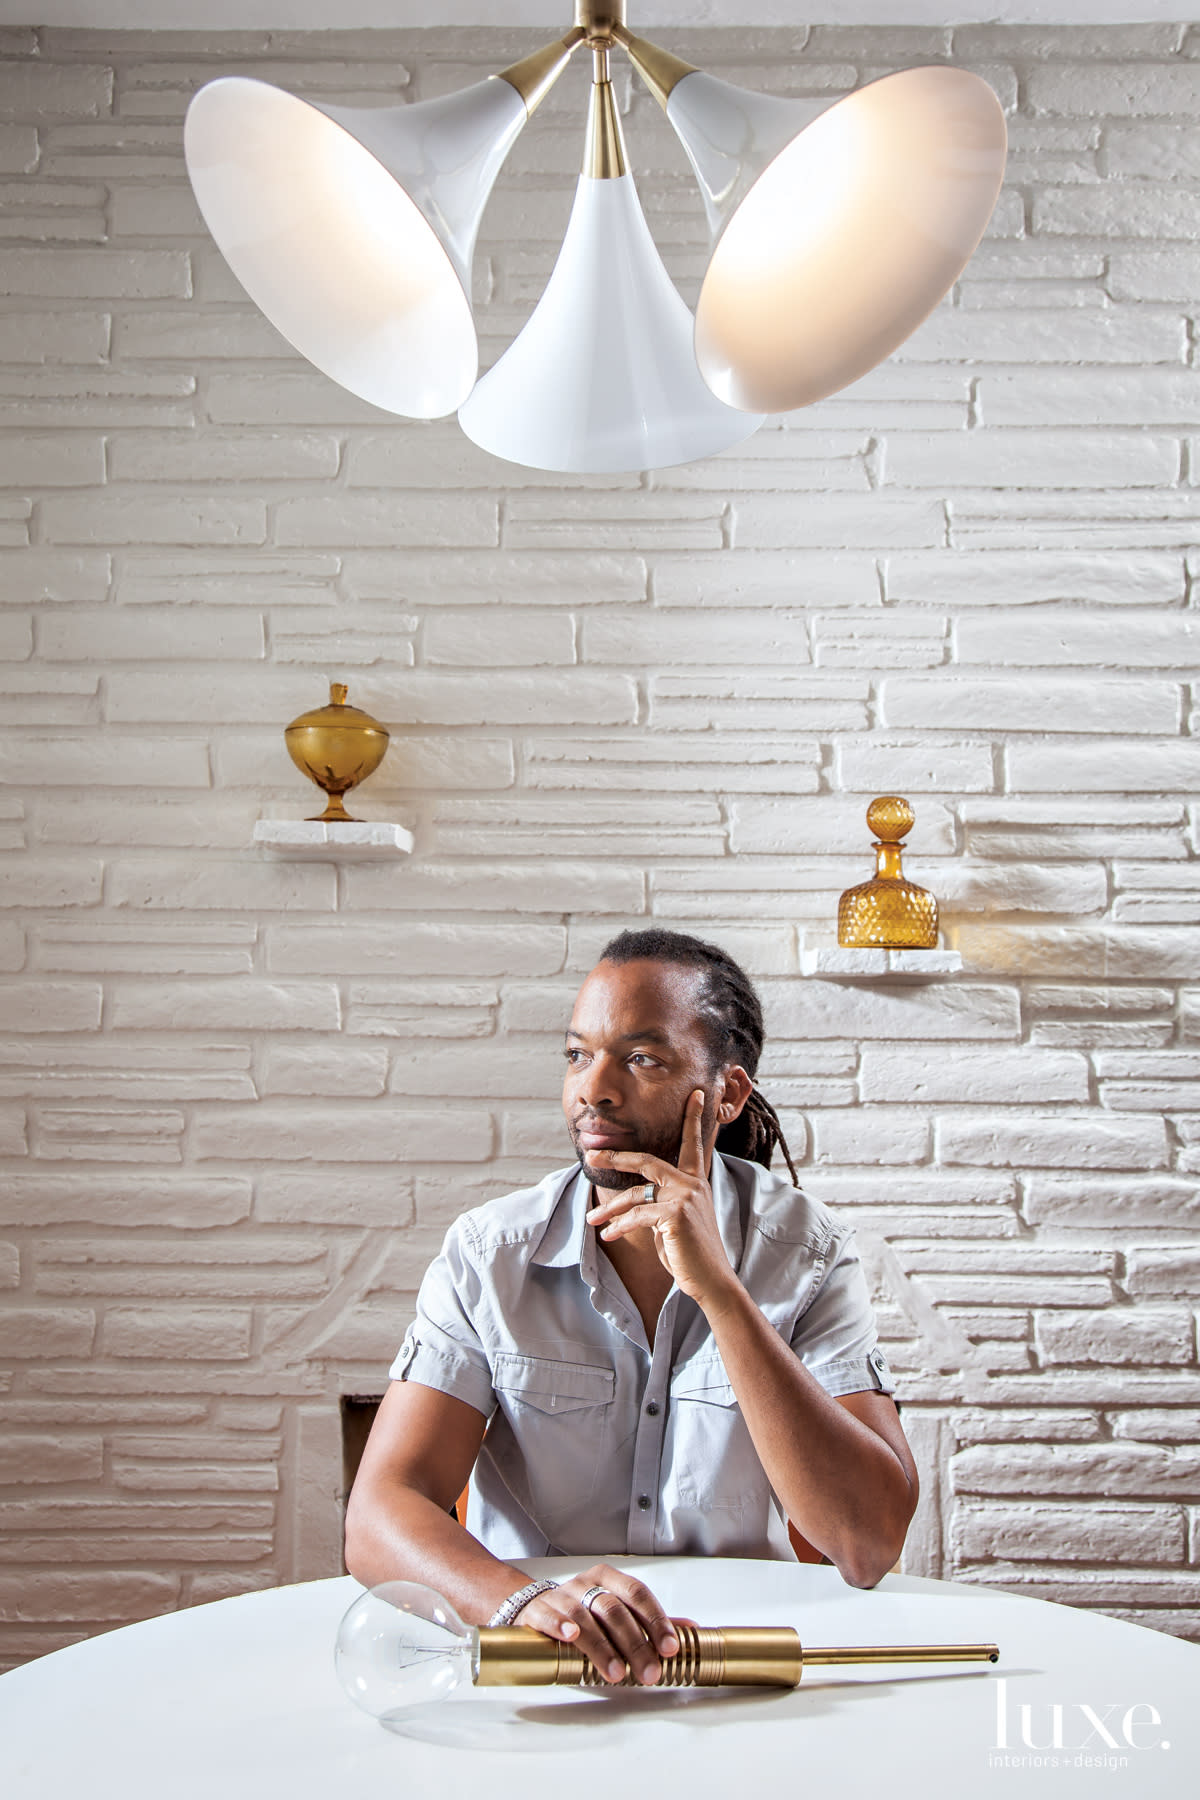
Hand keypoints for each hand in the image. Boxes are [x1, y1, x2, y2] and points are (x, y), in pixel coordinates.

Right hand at [514, 1563, 679, 1684]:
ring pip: (585, 1617)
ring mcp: (562, 1596)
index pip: (638, 1594)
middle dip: (635, 1644)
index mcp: (610, 1579)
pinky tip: (572, 1638)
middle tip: (650, 1672)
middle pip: (614, 1610)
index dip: (656, 1620)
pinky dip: (561, 1625)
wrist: (534, 1607)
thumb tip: (691, 1630)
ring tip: (616, 1672)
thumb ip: (650, 1622)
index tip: (669, 1648)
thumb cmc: (583, 1612)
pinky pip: (550, 1615)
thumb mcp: (617, 1612)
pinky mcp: (538, 1610)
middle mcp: (587, 1584)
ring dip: (602, 1646)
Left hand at [585, 1089, 739, 1310]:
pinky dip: (618, 1226)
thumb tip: (632, 1203)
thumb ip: (659, 1205)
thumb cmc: (692, 1254)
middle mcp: (692, 1184)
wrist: (712, 1280)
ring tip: (592, 1219)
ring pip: (634, 1194)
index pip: (693, 1144)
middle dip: (615, 1157)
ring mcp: (684, 1197)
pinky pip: (636, 1216)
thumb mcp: (675, 1222)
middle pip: (646, 1161)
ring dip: (609, 1209)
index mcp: (696, 1182)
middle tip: (591, 1154)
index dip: (693, 1118)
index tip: (698, 1094)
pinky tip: (608, 1236)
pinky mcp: (673, 1215)